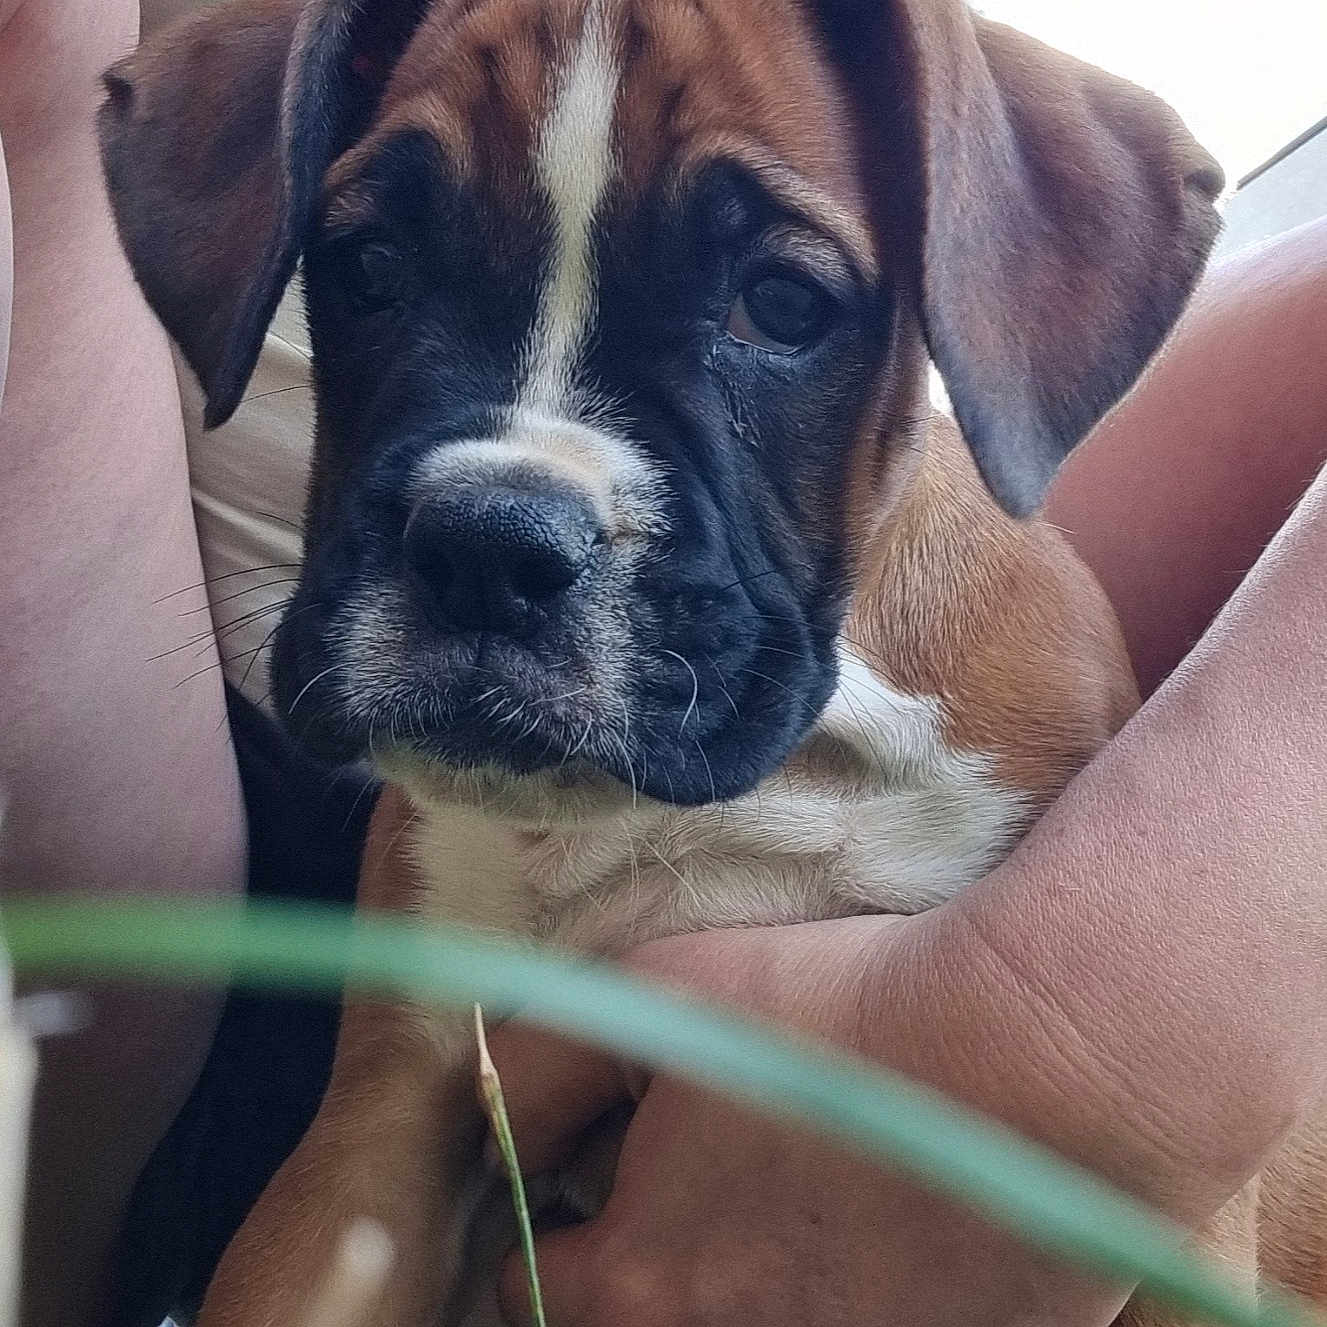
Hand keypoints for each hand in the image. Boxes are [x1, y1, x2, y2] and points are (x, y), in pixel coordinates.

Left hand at [486, 916, 1136, 1326]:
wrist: (1023, 1065)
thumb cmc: (824, 1020)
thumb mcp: (653, 999)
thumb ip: (538, 1066)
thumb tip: (487, 1109)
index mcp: (640, 1286)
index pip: (531, 1287)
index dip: (550, 1220)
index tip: (589, 1180)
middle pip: (639, 1324)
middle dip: (645, 1269)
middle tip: (704, 1193)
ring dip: (753, 1282)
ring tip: (800, 1200)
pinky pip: (856, 1324)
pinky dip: (850, 1291)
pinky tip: (884, 1224)